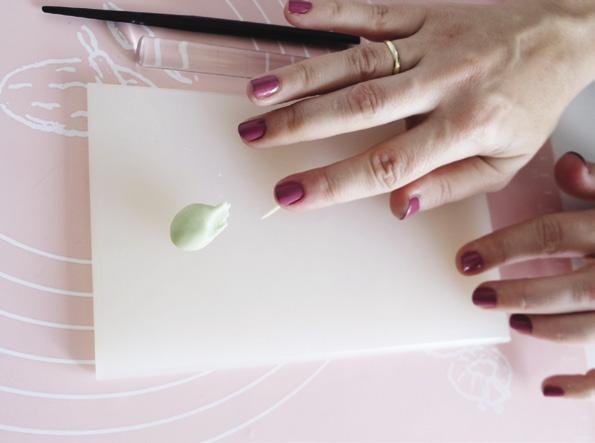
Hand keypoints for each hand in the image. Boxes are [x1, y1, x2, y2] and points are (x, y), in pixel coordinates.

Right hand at [238, 0, 594, 214]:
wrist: (562, 36)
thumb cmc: (529, 105)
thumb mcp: (504, 164)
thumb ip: (448, 187)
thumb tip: (397, 204)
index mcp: (465, 127)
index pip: (387, 163)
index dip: (334, 182)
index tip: (292, 194)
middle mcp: (444, 82)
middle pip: (360, 106)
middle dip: (301, 124)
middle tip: (254, 135)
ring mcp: (432, 43)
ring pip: (357, 60)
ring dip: (303, 75)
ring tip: (259, 92)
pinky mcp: (427, 13)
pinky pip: (375, 10)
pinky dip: (332, 10)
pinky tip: (293, 12)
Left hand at [457, 151, 594, 398]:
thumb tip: (567, 165)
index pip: (550, 235)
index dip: (503, 246)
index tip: (466, 260)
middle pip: (565, 287)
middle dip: (518, 294)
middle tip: (480, 297)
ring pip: (586, 328)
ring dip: (546, 328)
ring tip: (515, 323)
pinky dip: (582, 385)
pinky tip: (550, 387)